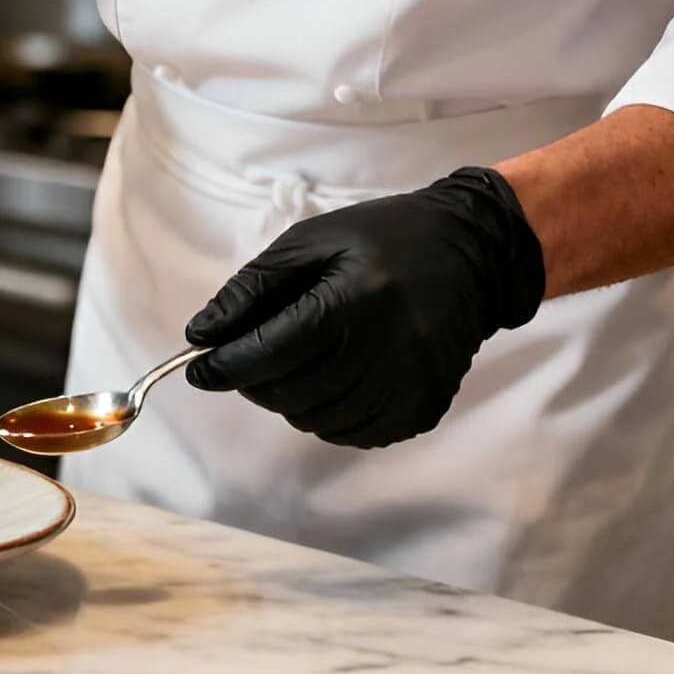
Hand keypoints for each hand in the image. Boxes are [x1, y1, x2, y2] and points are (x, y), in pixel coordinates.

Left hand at [184, 167, 547, 447]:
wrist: (475, 254)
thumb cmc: (382, 240)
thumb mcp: (309, 242)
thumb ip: (250, 289)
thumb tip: (200, 335)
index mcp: (354, 301)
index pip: (271, 352)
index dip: (224, 366)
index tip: (198, 368)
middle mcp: (387, 350)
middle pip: (287, 392)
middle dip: (252, 379)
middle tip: (252, 354)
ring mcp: (409, 386)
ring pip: (313, 419)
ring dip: (288, 397)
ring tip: (299, 359)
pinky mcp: (423, 409)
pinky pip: (350, 433)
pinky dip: (326, 413)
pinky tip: (333, 377)